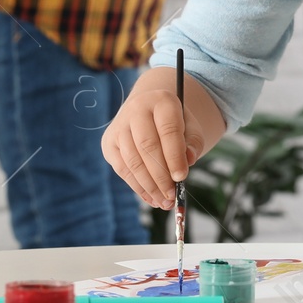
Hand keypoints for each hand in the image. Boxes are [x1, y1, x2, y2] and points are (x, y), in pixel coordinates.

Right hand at [102, 68, 208, 208]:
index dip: (174, 155)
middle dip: (161, 175)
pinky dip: (138, 187)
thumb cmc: (174, 124)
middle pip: (147, 146)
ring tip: (164, 201)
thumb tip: (189, 160)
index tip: (181, 177)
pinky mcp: (109, 142)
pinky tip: (151, 198)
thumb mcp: (190, 128)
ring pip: (133, 160)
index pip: (168, 129)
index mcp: (161, 100)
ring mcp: (119, 126)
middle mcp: (136, 109)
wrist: (149, 112)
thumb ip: (193, 143)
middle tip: (172, 195)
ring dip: (149, 185)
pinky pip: (122, 169)